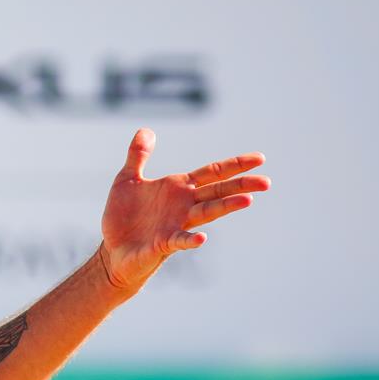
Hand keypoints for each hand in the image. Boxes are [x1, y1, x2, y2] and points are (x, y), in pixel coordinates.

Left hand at [99, 129, 268, 292]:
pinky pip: (179, 241)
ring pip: (205, 213)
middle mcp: (183, 206)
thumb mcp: (127, 179)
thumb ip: (138, 155)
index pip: (212, 173)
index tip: (260, 158)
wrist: (112, 249)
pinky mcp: (162, 244)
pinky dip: (190, 240)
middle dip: (241, 186)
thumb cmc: (123, 216)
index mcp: (178, 188)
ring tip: (247, 201)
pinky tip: (202, 239)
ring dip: (225, 207)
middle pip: (217, 192)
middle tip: (266, 182)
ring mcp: (175, 225)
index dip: (234, 165)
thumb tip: (145, 130)